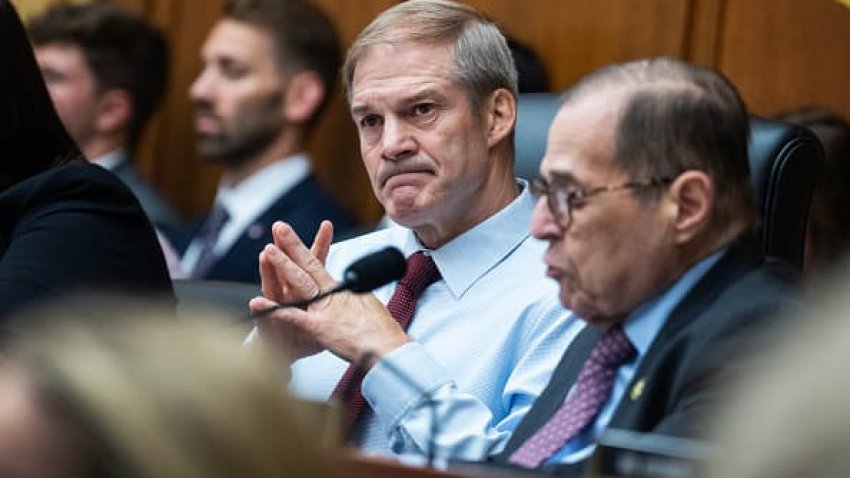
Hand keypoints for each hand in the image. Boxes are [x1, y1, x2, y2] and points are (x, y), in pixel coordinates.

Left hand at [251, 221, 409, 364]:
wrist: (388, 347)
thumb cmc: (383, 331)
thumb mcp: (368, 305)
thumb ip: (352, 296)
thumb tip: (349, 290)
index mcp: (342, 290)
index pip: (318, 264)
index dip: (303, 248)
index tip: (291, 235)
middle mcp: (332, 294)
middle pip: (309, 264)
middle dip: (292, 244)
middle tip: (279, 227)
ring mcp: (324, 309)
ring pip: (299, 282)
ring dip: (283, 265)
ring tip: (268, 250)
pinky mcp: (318, 328)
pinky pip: (292, 316)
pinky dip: (272, 310)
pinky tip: (256, 303)